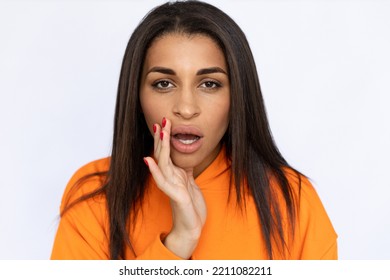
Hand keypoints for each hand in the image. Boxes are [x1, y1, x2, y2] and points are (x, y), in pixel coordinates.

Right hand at [143, 117, 206, 258]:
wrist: (192, 226)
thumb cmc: (191, 206)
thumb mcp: (190, 183)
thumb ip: (184, 171)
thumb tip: (183, 159)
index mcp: (174, 174)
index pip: (166, 153)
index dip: (165, 138)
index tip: (164, 122)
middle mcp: (170, 178)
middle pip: (163, 154)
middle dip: (162, 137)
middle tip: (161, 120)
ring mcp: (171, 186)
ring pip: (163, 163)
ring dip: (161, 147)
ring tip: (160, 132)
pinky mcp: (175, 195)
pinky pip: (163, 181)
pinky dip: (155, 170)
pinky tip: (149, 160)